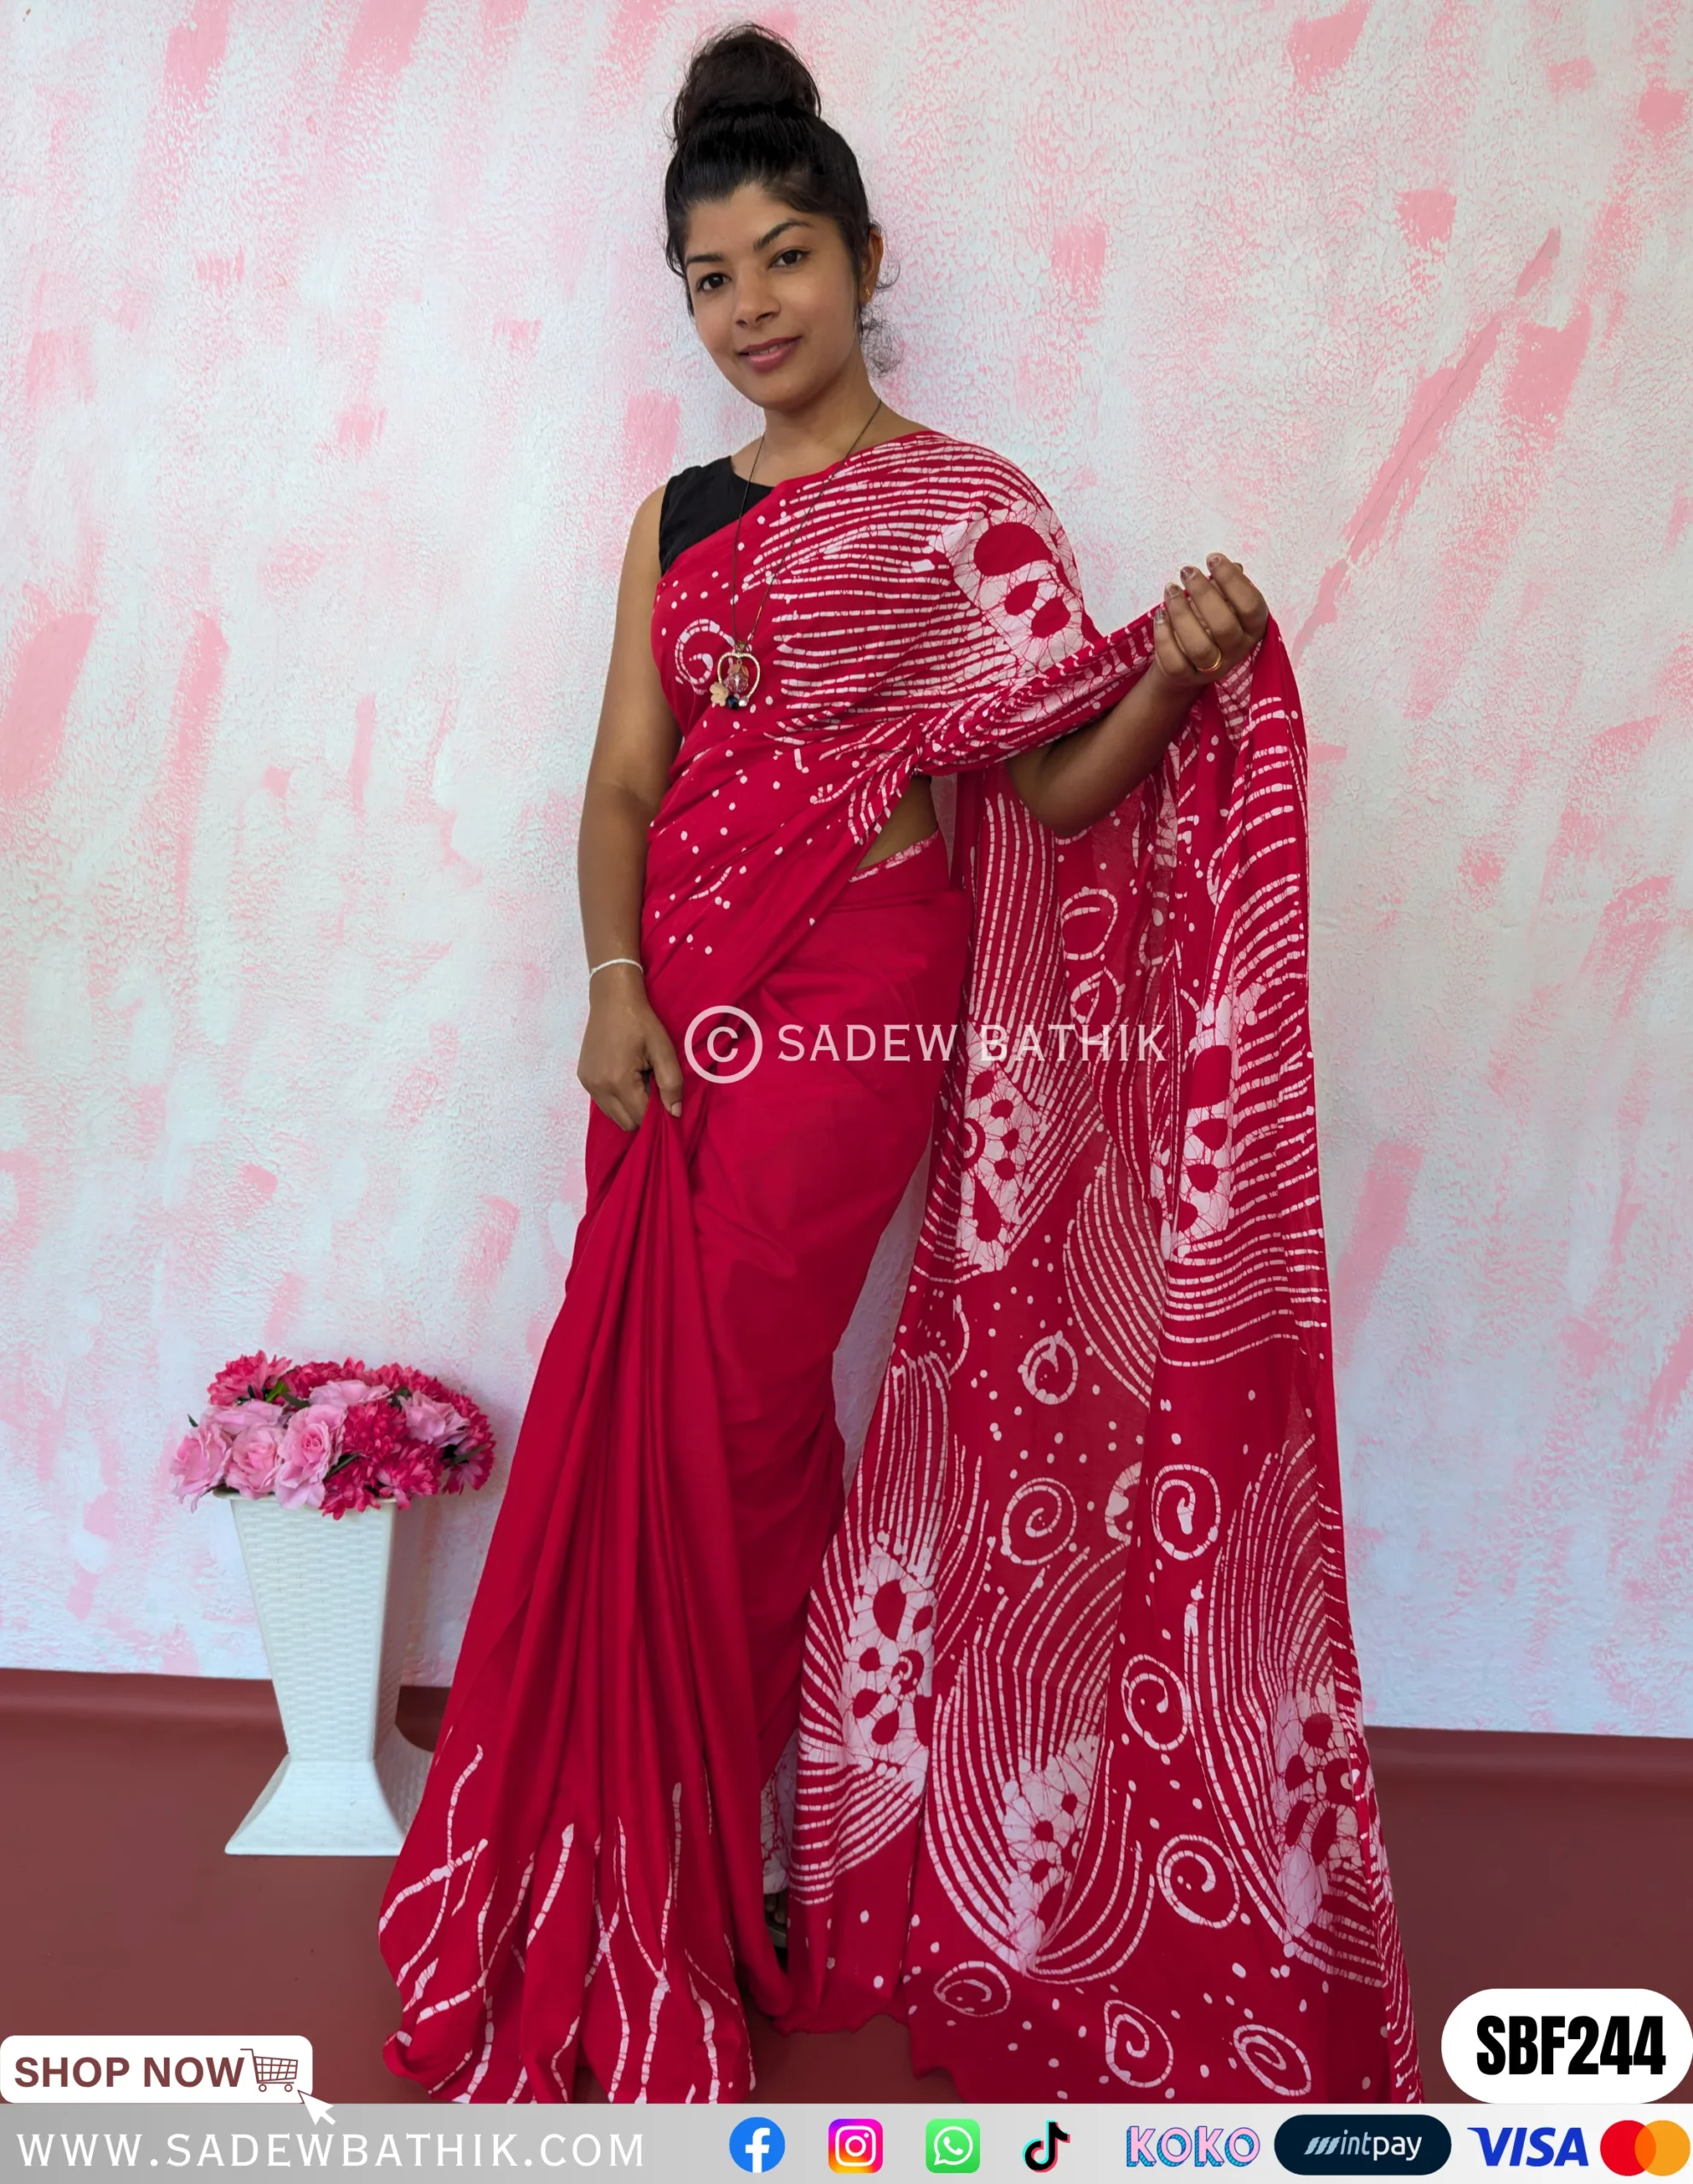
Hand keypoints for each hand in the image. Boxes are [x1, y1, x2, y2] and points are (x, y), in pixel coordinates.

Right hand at [576, 967, 683, 1130]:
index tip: (667, 1099)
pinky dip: (617, 1099)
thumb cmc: (641, 1020)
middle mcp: (598, 1087)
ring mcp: (588, 1083)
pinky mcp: (583, 1078)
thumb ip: (672, 1083)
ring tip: (639, 1080)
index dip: (658, 1114)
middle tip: (653, 1087)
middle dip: (643, 1113)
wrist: (612, 998)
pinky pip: (604, 1103)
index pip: (641, 1118)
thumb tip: (674, 1114)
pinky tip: (625, 1076)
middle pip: (626, 1123)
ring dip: (629, 1107)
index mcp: (618, 1081)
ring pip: (614, 1116)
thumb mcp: (663, 1049)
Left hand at [1151, 552, 1268, 689]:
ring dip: (1182, 614)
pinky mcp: (1186, 677)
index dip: (1233, 580)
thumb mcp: (1222, 603)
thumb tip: (1233, 565)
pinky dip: (1164, 636)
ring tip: (1170, 590)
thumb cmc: (1208, 622)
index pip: (1250, 605)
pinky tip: (1160, 615)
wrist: (1186, 662)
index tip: (1213, 558)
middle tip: (1187, 571)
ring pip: (1199, 647)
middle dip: (1204, 594)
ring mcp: (1212, 668)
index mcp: (1253, 628)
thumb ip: (1226, 587)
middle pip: (1224, 626)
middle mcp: (1237, 650)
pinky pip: (1175, 661)